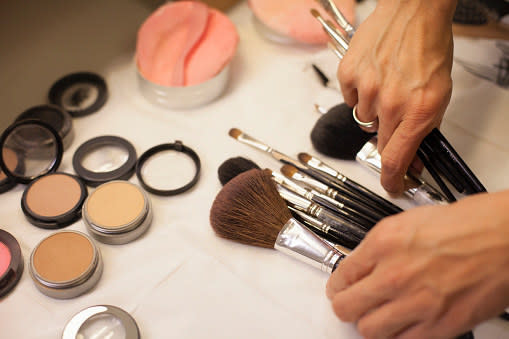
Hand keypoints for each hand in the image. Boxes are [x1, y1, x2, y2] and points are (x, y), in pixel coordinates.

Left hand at [326, 190, 508, 338]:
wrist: (504, 237)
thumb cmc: (465, 225)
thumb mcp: (406, 222)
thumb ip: (377, 247)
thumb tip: (360, 264)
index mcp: (383, 244)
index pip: (340, 276)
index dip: (336, 284)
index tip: (339, 287)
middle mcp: (395, 275)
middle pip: (346, 308)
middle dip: (344, 306)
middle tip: (349, 304)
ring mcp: (417, 303)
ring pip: (369, 330)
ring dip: (369, 323)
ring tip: (376, 315)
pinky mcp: (440, 326)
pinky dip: (397, 336)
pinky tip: (402, 324)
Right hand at [337, 0, 455, 193]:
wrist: (413, 11)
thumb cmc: (428, 47)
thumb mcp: (439, 93)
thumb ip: (424, 128)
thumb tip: (413, 157)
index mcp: (418, 110)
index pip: (396, 159)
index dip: (392, 179)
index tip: (392, 186)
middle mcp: (391, 103)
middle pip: (379, 141)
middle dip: (388, 137)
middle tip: (395, 117)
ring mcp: (366, 88)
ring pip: (364, 119)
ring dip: (374, 111)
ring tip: (386, 86)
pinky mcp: (349, 75)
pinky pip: (350, 99)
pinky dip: (360, 93)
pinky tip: (373, 76)